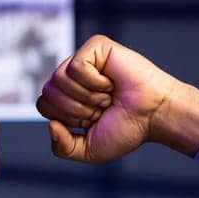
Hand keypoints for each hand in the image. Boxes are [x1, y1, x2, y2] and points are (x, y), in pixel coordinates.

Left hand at [36, 35, 179, 163]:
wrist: (154, 115)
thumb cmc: (127, 129)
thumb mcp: (88, 150)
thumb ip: (62, 148)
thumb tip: (50, 125)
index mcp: (66, 96)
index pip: (44, 105)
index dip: (67, 118)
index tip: (93, 119)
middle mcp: (71, 76)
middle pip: (48, 93)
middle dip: (77, 109)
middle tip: (103, 107)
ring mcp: (82, 59)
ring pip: (59, 80)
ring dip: (87, 97)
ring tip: (108, 95)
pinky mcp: (95, 46)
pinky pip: (76, 67)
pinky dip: (94, 82)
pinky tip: (110, 82)